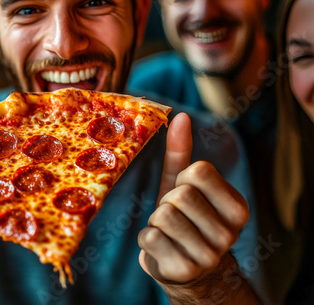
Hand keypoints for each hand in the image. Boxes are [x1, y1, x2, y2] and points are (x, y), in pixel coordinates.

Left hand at [138, 113, 257, 303]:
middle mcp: (230, 233)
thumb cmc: (184, 219)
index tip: (187, 193)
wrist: (187, 270)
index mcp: (237, 207)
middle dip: (167, 202)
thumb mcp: (183, 185)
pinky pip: (150, 237)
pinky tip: (162, 247)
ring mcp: (208, 255)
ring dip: (156, 221)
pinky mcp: (184, 270)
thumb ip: (181, 153)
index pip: (198, 171)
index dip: (183, 179)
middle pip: (179, 194)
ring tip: (169, 232)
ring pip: (163, 215)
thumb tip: (180, 116)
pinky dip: (148, 239)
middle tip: (176, 217)